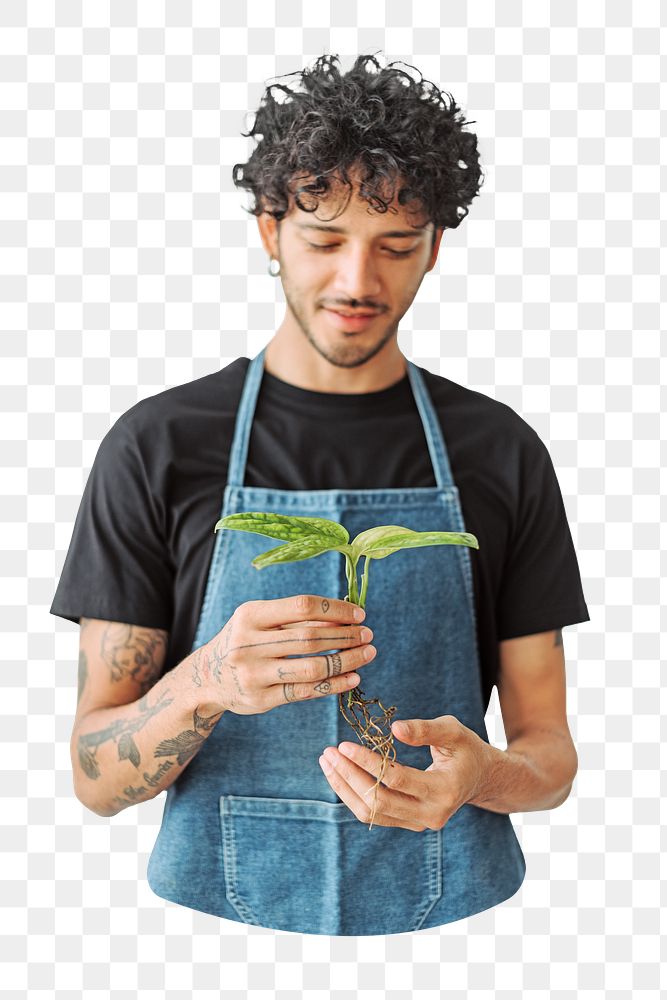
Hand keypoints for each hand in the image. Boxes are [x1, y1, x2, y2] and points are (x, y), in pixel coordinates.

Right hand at [197, 594, 375, 715]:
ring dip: (346, 660)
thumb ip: (294, 617)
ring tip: (367, 654)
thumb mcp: (258, 620)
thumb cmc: (245, 641)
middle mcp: (248, 644)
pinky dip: (334, 685)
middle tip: (368, 635)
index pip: (302, 607)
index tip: (359, 614)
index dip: (335, 610)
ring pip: (312, 667)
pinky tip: (353, 678)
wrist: (207, 678)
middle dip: (346, 636)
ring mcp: (254, 674)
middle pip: (310, 638)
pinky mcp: (261, 699)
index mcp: (250, 615)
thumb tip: (346, 614)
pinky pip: (306, 692)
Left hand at [318, 714, 490, 830]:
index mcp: (445, 789)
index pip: (397, 778)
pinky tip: (340, 774)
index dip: (367, 762)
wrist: (479, 777)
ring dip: (345, 788)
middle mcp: (432, 814)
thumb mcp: (452, 731)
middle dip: (349, 776)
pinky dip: (353, 795)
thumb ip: (425, 729)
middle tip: (328, 752)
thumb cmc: (465, 749)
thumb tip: (393, 728)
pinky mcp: (409, 823)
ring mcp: (419, 823)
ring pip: (372, 813)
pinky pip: (374, 814)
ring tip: (327, 762)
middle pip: (379, 801)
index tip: (344, 745)